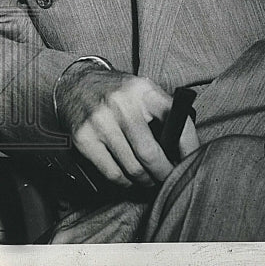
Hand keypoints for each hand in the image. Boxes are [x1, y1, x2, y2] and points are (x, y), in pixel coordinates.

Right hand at [55, 62, 196, 187]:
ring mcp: (100, 121)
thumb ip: (163, 114)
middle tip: (168, 180)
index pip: (179, 125)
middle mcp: (121, 104)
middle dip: (164, 174)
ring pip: (133, 169)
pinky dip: (124, 182)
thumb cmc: (116, 93)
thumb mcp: (141, 91)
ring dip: (145, 181)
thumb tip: (184, 153)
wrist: (74, 83)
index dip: (189, 151)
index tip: (190, 165)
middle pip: (151, 154)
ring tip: (149, 179)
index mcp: (143, 90)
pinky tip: (128, 178)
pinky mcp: (83, 138)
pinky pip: (112, 173)